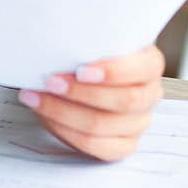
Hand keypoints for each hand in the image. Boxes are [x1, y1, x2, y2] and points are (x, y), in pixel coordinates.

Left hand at [17, 44, 164, 161]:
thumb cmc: (89, 54)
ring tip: (37, 97)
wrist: (83, 76)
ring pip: (102, 126)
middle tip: (50, 81)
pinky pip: (95, 146)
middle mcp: (149, 95)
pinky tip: (46, 116)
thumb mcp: (94, 40)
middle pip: (123, 101)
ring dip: (63, 112)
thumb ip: (88, 40)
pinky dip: (65, 130)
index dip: (113, 72)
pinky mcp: (122, 145)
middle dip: (81, 92)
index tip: (80, 70)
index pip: (143, 69)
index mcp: (150, 64)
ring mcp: (138, 124)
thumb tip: (59, 42)